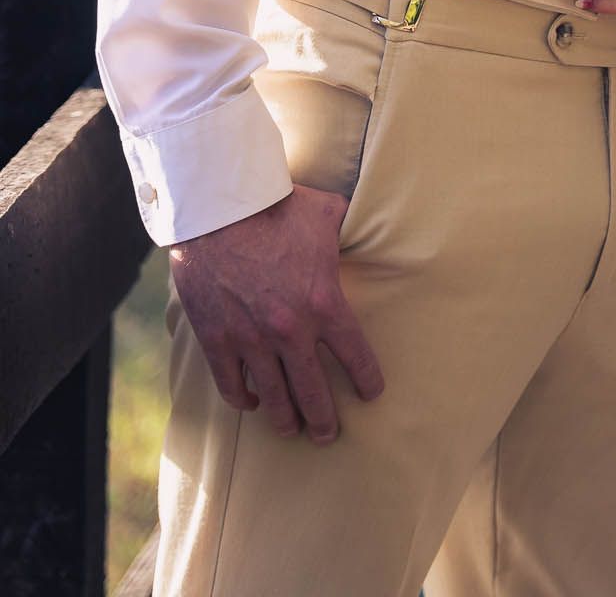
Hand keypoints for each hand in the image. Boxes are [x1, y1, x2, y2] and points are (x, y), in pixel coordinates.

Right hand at [169, 182, 384, 443]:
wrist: (217, 209)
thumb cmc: (276, 206)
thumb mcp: (326, 212)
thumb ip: (349, 226)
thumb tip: (368, 219)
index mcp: (324, 303)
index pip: (355, 356)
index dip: (367, 380)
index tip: (372, 394)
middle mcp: (290, 331)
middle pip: (314, 393)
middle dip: (324, 421)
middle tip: (328, 435)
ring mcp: (251, 340)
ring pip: (274, 399)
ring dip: (286, 420)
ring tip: (293, 430)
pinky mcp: (217, 340)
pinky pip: (232, 386)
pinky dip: (244, 399)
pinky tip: (253, 401)